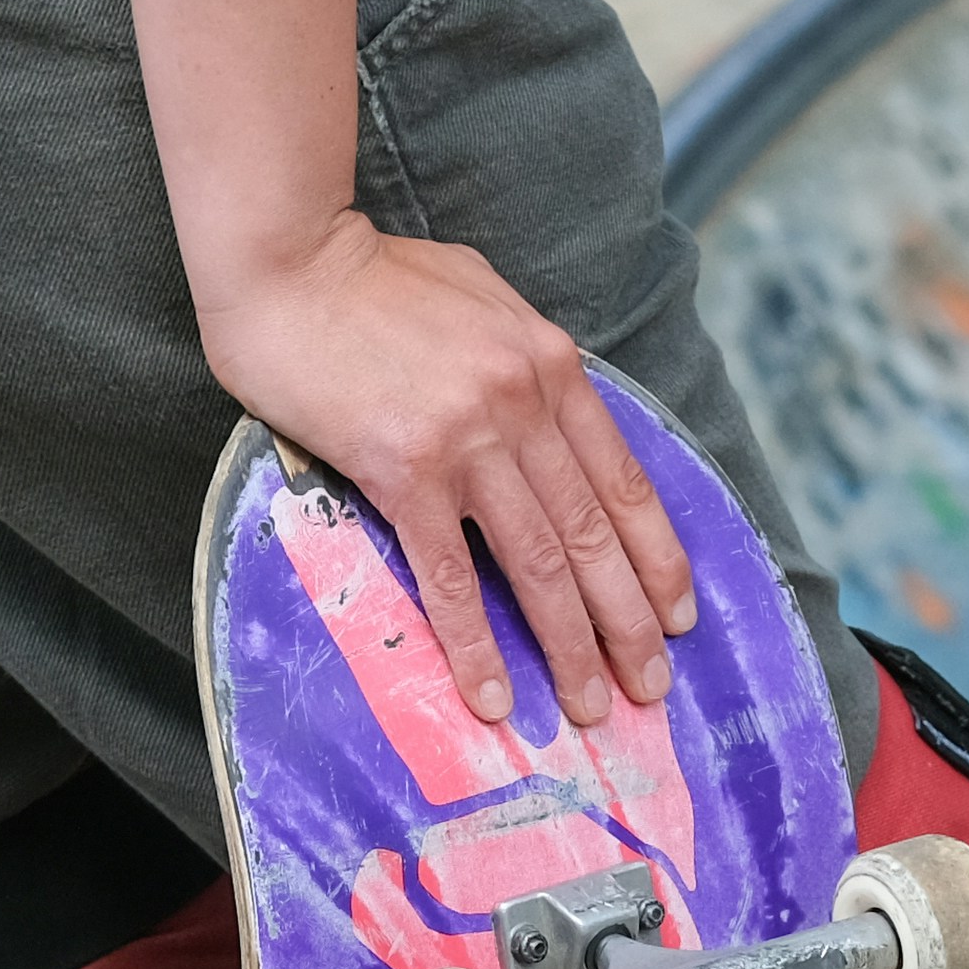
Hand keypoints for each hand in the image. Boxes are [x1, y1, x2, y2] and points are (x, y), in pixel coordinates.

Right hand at [204, 212, 694, 726]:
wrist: (290, 261)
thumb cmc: (377, 279)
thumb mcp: (485, 300)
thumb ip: (528, 363)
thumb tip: (557, 418)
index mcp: (551, 366)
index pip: (623, 481)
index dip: (656, 558)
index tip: (678, 616)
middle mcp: (523, 405)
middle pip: (592, 535)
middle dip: (629, 622)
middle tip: (649, 688)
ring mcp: (467, 440)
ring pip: (539, 563)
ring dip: (569, 645)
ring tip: (592, 706)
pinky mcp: (404, 471)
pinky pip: (451, 575)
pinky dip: (476, 642)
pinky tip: (493, 695)